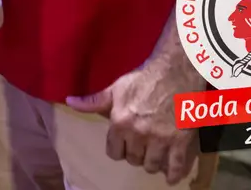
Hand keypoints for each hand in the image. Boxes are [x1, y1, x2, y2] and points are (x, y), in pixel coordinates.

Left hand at [65, 52, 202, 183]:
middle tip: (139, 147)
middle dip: (135, 155)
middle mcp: (139, 134)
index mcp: (121, 122)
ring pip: (152, 165)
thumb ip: (94, 101)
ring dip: (152, 163)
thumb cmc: (143, 79)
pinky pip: (176, 166)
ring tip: (153, 156)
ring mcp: (161, 139)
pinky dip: (173, 174)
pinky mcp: (181, 141)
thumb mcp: (116, 89)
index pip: (114, 152)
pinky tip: (170, 176)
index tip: (122, 145)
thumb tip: (70, 102)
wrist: (174, 73)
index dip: (117, 149)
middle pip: (133, 160)